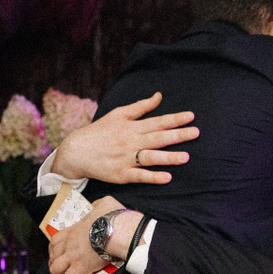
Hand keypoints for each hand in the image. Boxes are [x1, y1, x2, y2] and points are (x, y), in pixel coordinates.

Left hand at [50, 198, 142, 273]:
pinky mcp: (81, 268)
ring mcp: (73, 256)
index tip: (58, 253)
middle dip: (54, 263)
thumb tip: (96, 206)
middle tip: (60, 267)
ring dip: (60, 273)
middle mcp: (69, 244)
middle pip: (52, 256)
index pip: (54, 241)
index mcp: (73, 230)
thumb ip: (97, 205)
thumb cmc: (113, 217)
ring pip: (55, 269)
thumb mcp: (104, 204)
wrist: (118, 230)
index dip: (53, 249)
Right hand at [53, 92, 196, 185]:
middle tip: (196, 133)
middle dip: (178, 135)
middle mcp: (130, 142)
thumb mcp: (118, 114)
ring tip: (186, 157)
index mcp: (131, 127)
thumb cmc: (99, 132)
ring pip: (150, 157)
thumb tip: (159, 96)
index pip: (157, 121)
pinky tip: (167, 177)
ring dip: (168, 157)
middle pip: (157, 138)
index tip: (191, 116)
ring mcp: (126, 159)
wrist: (76, 151)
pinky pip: (139, 176)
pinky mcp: (121, 175)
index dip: (175, 119)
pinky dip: (153, 177)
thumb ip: (141, 107)